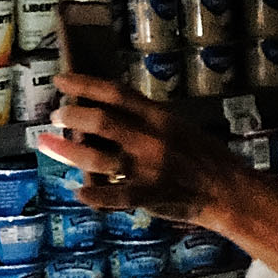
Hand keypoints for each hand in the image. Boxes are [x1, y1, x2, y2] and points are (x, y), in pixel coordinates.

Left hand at [35, 69, 235, 222]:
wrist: (228, 190)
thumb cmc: (203, 156)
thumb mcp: (177, 126)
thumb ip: (144, 120)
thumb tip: (106, 111)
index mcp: (159, 117)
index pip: (116, 93)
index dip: (84, 84)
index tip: (60, 80)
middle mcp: (151, 139)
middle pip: (102, 122)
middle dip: (72, 116)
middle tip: (55, 115)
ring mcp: (149, 168)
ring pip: (98, 159)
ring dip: (68, 151)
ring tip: (48, 145)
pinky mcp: (150, 195)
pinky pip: (114, 197)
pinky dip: (94, 196)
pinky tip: (77, 193)